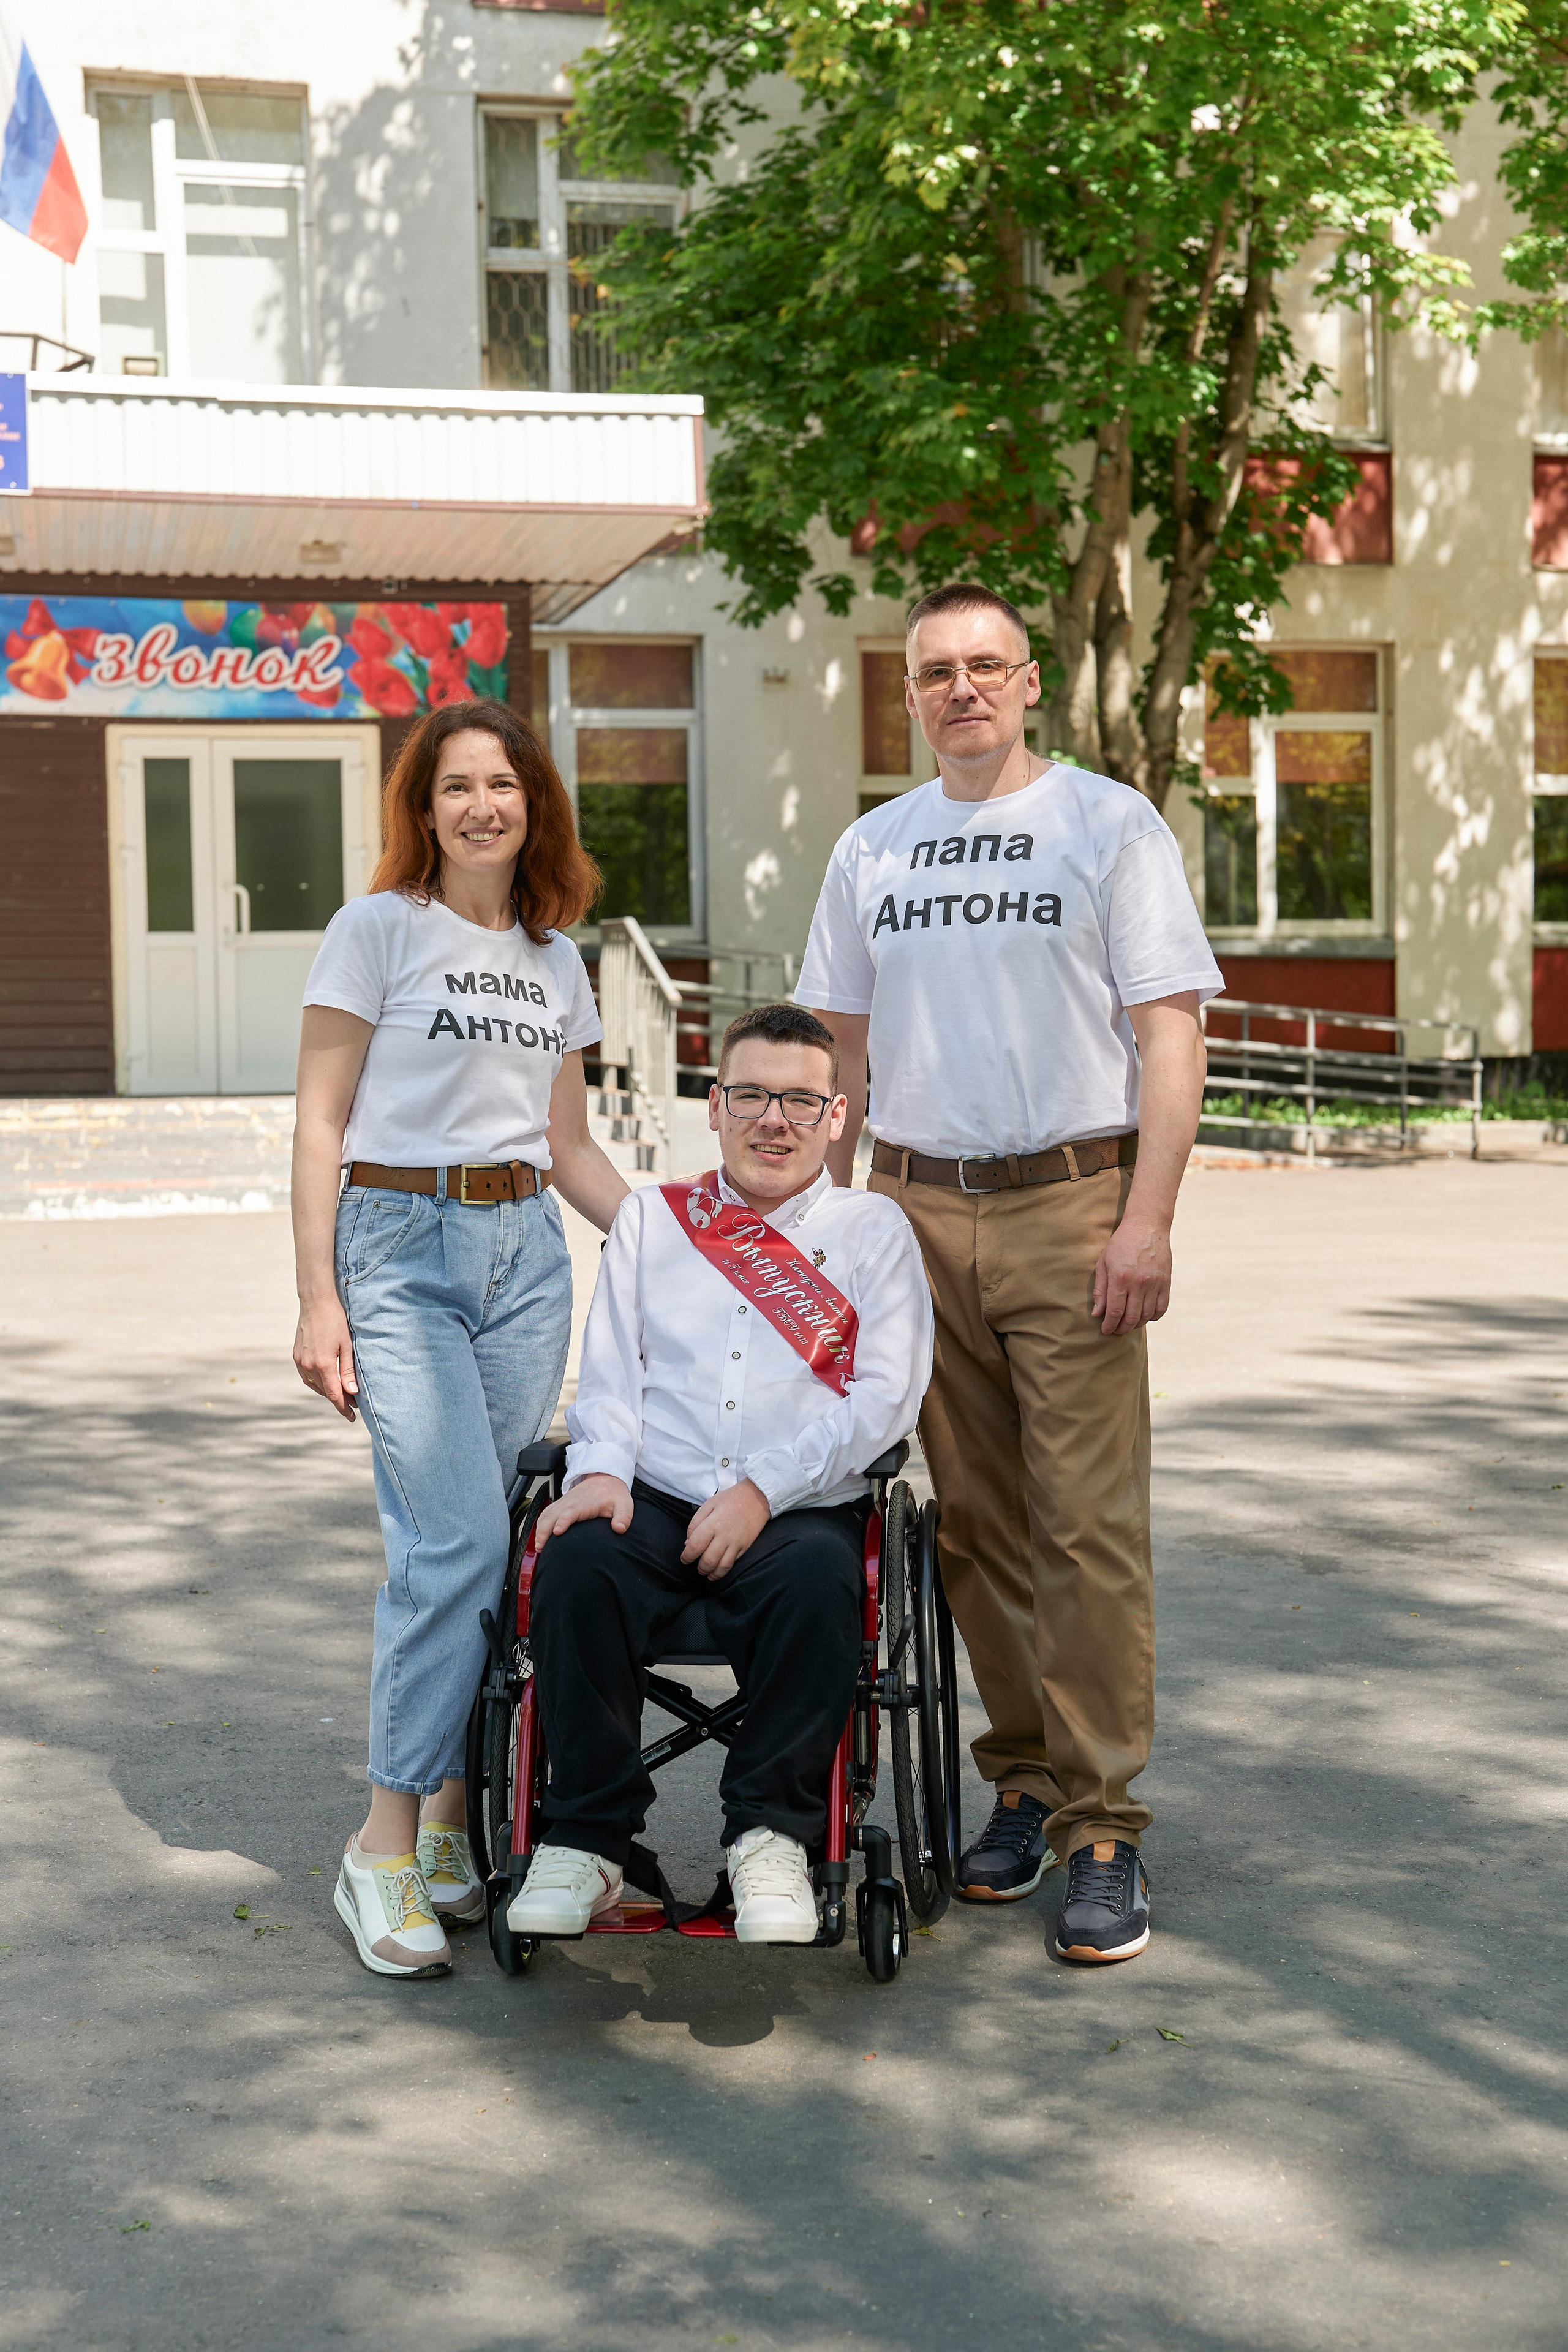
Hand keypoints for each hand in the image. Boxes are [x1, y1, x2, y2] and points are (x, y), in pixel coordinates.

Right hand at [293, 1296, 358, 1420]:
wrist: (316, 1302)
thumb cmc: (336, 1321)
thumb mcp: (347, 1346)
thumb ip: (349, 1371)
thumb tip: (352, 1393)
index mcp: (323, 1364)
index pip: (335, 1395)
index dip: (344, 1408)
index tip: (353, 1417)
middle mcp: (308, 1365)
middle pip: (325, 1392)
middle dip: (339, 1400)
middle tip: (354, 1404)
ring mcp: (300, 1361)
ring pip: (315, 1386)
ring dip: (328, 1392)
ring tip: (342, 1395)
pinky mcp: (296, 1356)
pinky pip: (306, 1377)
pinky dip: (317, 1383)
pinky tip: (326, 1382)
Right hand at [534, 1474, 633, 1549]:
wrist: (606, 1478)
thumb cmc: (614, 1494)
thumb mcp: (624, 1504)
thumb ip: (623, 1517)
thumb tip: (620, 1528)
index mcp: (585, 1503)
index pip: (571, 1512)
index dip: (563, 1521)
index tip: (557, 1531)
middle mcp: (571, 1502)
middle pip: (552, 1514)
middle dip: (544, 1530)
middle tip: (541, 1547)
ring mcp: (564, 1502)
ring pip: (546, 1514)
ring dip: (540, 1529)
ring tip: (538, 1547)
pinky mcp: (560, 1504)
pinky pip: (546, 1513)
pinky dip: (539, 1524)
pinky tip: (539, 1537)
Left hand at [681, 1480, 770, 1580]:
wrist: (757, 1497)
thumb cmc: (730, 1499)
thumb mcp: (708, 1504)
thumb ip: (695, 1523)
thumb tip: (687, 1544)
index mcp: (712, 1524)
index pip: (695, 1546)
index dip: (687, 1556)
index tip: (684, 1559)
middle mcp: (724, 1536)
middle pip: (707, 1561)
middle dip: (699, 1568)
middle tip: (695, 1566)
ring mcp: (735, 1543)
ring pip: (720, 1567)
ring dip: (710, 1573)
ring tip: (705, 1572)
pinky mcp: (744, 1547)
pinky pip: (732, 1564)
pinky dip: (722, 1572)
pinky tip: (717, 1572)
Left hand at [1091, 1214, 1172, 1335]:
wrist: (1147, 1226)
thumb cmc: (1121, 1244)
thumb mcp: (1103, 1263)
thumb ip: (1100, 1290)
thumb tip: (1097, 1313)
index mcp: (1120, 1278)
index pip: (1115, 1311)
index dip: (1109, 1325)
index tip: (1106, 1330)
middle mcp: (1139, 1283)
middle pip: (1131, 1317)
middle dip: (1122, 1328)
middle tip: (1116, 1330)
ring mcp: (1155, 1283)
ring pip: (1147, 1315)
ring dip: (1136, 1324)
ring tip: (1128, 1323)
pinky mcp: (1166, 1282)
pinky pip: (1161, 1308)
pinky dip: (1153, 1317)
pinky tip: (1145, 1316)